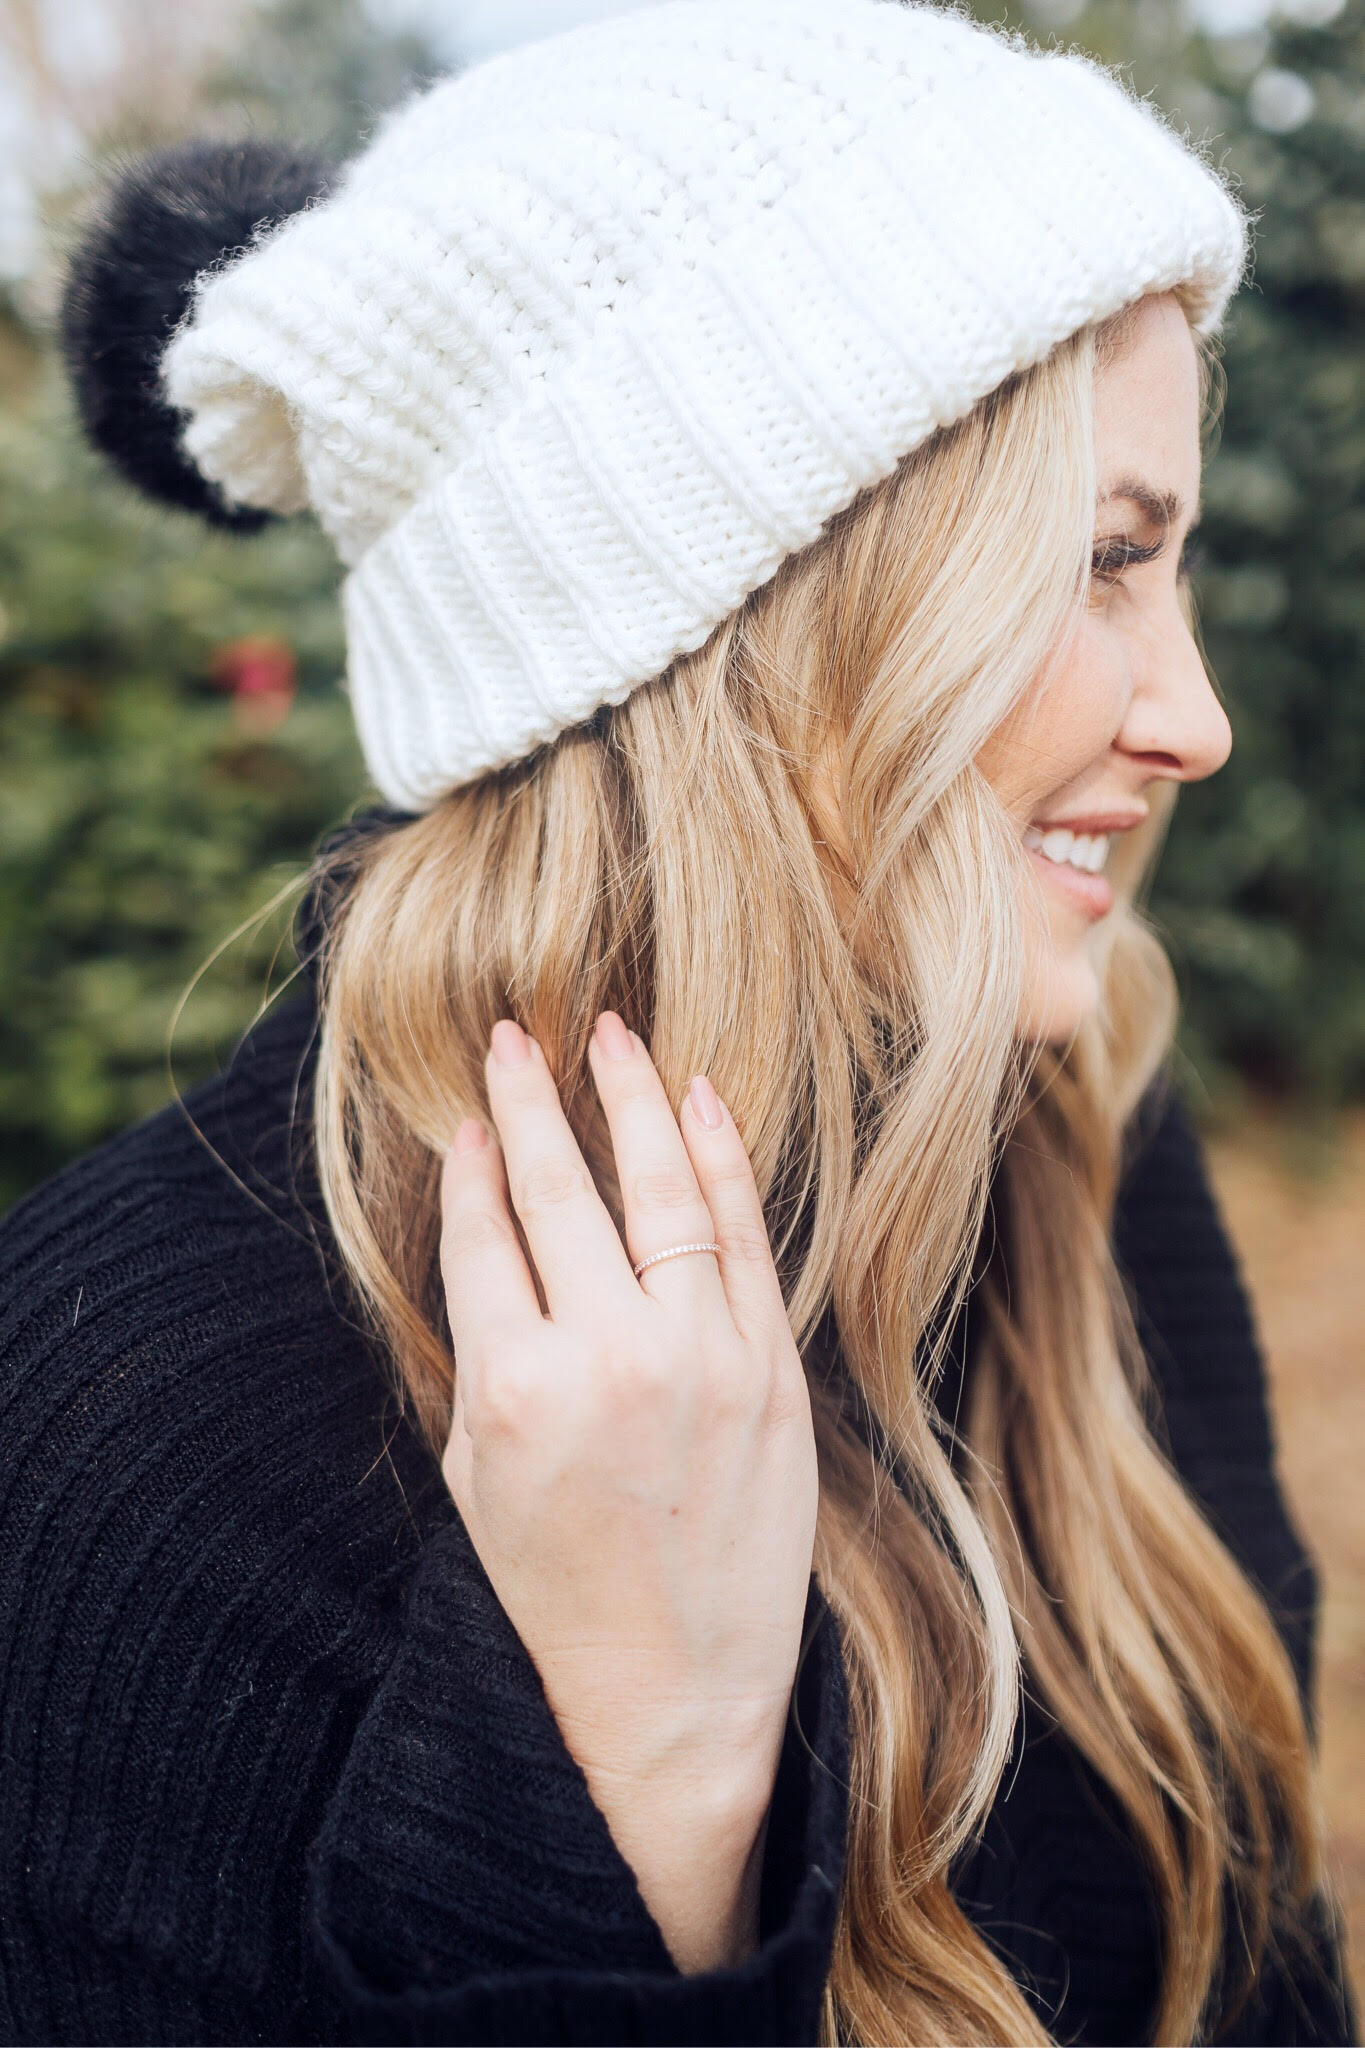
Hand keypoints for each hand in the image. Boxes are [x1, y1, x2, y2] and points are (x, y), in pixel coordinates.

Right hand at [438, 1011, 819, 1973]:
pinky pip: (744, 1238)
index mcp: (514, 1388)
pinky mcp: (773, 1372)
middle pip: (562, 1193)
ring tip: (609, 1033)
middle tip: (515, 1033)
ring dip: (630, 1101)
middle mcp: (609, 1358)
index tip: (466, 1111)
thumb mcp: (478, 1476)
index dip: (471, 1163)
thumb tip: (489, 1225)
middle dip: (532, 1103)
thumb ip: (484, 1348)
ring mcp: (702, 1359)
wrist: (670, 1696)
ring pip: (661, 1193)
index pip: (485, 1236)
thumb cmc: (555, 1592)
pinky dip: (720, 1161)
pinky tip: (696, 1100)